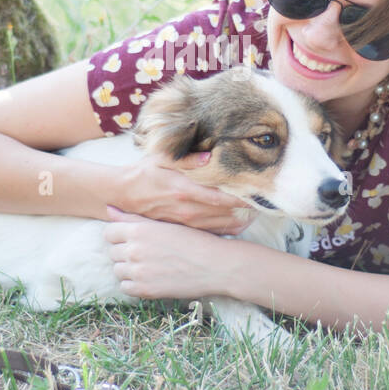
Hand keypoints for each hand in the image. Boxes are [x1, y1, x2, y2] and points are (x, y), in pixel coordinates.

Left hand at [104, 208, 228, 299]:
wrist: (216, 265)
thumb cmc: (193, 240)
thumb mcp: (164, 224)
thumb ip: (133, 218)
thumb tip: (109, 208)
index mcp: (138, 230)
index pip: (109, 233)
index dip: (120, 236)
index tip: (134, 239)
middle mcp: (134, 250)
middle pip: (113, 252)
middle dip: (125, 252)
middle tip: (148, 253)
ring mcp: (138, 272)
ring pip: (118, 270)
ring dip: (129, 269)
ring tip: (150, 266)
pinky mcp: (144, 290)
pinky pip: (125, 288)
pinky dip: (134, 285)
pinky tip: (151, 278)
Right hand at [114, 152, 251, 234]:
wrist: (123, 195)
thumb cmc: (145, 172)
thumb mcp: (161, 158)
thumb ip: (186, 158)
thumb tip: (209, 156)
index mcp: (184, 189)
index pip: (221, 196)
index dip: (242, 197)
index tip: (259, 192)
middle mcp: (187, 209)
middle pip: (226, 213)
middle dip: (246, 209)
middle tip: (265, 202)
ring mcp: (186, 222)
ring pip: (221, 225)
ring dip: (240, 220)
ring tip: (256, 212)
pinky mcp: (183, 229)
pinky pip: (211, 233)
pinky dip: (227, 229)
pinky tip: (238, 222)